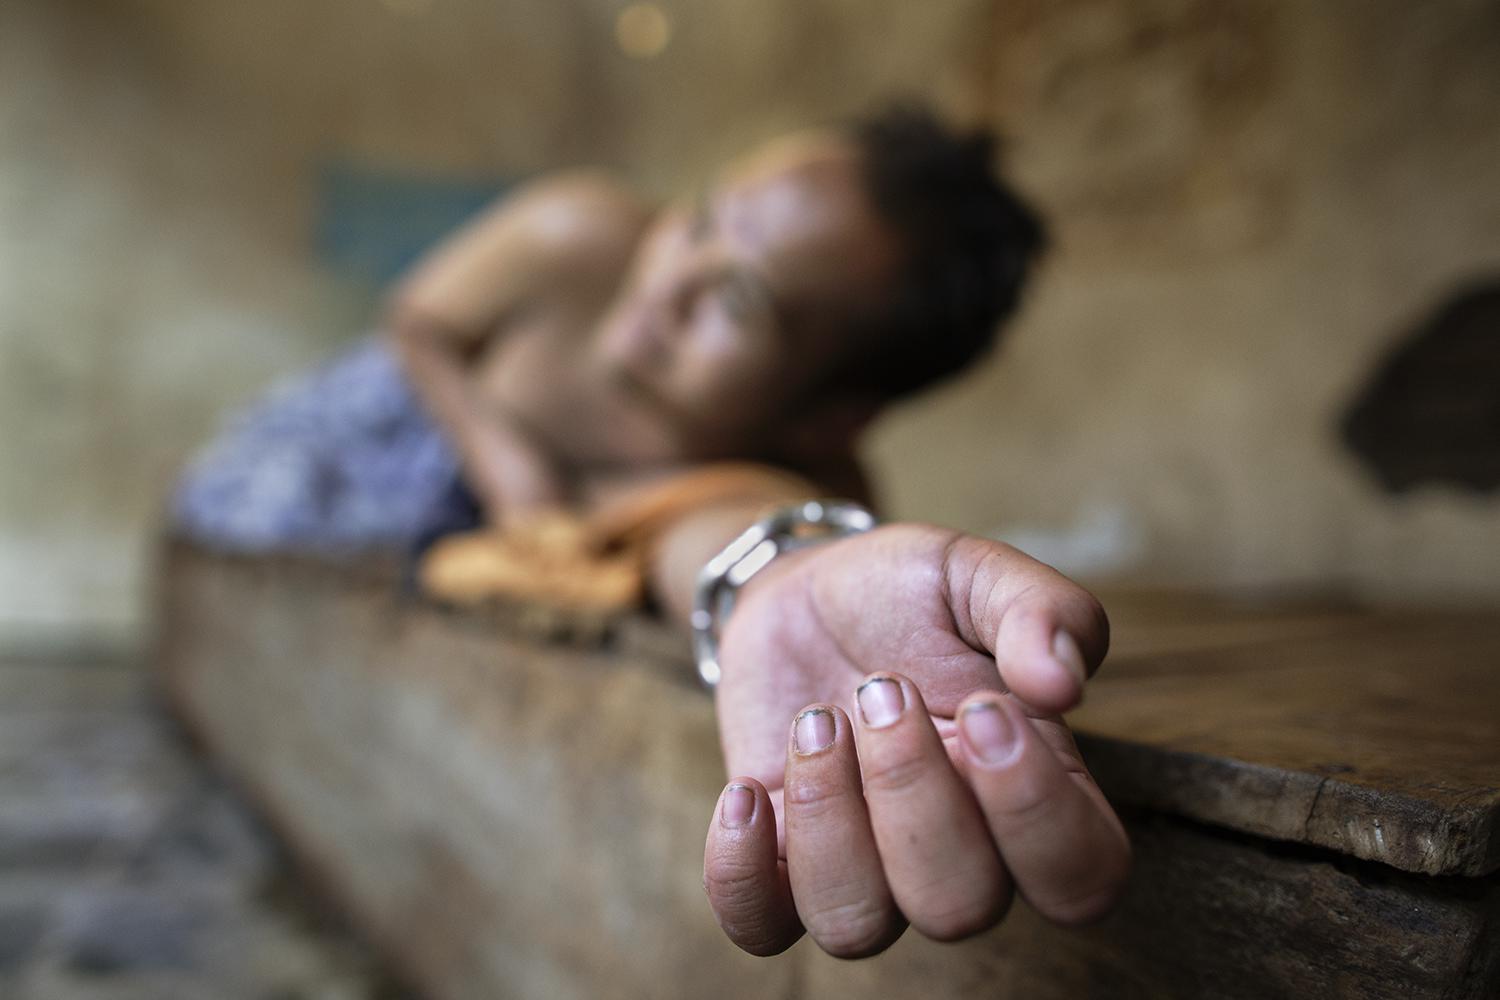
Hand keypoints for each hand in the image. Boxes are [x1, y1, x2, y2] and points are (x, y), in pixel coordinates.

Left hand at [701, 524, 1129, 956]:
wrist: (805, 593)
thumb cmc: (910, 592)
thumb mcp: (979, 573)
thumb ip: (1041, 611)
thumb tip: (1062, 681)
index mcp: (1039, 792)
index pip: (1081, 877)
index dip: (1034, 815)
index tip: (983, 710)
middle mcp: (963, 855)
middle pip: (960, 908)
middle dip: (910, 793)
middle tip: (882, 690)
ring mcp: (869, 871)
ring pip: (856, 927)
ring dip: (827, 821)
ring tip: (816, 722)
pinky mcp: (781, 866)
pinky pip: (760, 928)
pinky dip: (740, 872)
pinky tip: (748, 791)